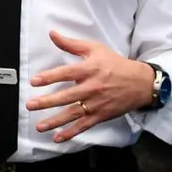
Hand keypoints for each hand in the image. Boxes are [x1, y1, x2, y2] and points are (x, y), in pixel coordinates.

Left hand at [25, 31, 156, 141]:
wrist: (140, 83)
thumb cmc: (115, 64)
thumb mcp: (95, 49)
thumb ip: (72, 44)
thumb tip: (52, 34)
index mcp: (90, 69)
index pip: (67, 73)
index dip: (50, 77)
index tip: (34, 82)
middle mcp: (92, 87)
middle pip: (67, 96)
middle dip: (47, 102)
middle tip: (30, 105)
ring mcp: (97, 103)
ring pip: (73, 114)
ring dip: (55, 121)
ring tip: (39, 126)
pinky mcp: (101, 115)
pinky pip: (84, 125)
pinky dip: (71, 133)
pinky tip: (58, 138)